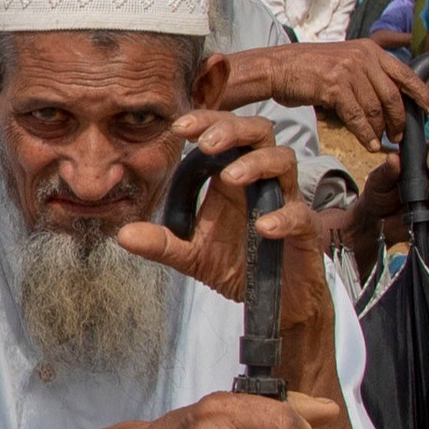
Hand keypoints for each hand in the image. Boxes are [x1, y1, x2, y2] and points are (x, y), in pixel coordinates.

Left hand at [106, 112, 331, 295]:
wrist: (274, 305)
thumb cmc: (238, 267)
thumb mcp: (191, 256)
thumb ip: (162, 243)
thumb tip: (123, 235)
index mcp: (232, 179)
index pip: (224, 133)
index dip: (206, 122)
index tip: (178, 127)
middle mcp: (261, 182)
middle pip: (258, 132)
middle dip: (232, 129)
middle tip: (204, 143)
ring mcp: (286, 202)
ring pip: (285, 160)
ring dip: (257, 163)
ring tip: (231, 176)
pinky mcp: (305, 231)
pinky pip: (300, 215)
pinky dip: (283, 216)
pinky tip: (263, 227)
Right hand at [216, 38, 426, 140]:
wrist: (278, 67)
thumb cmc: (309, 69)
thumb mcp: (345, 61)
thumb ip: (367, 74)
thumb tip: (388, 100)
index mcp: (370, 50)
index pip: (405, 73)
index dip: (422, 93)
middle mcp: (363, 58)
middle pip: (393, 95)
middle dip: (400, 119)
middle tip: (401, 135)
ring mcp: (349, 71)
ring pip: (376, 109)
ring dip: (382, 130)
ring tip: (383, 142)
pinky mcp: (334, 87)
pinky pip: (358, 117)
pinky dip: (366, 134)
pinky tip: (369, 144)